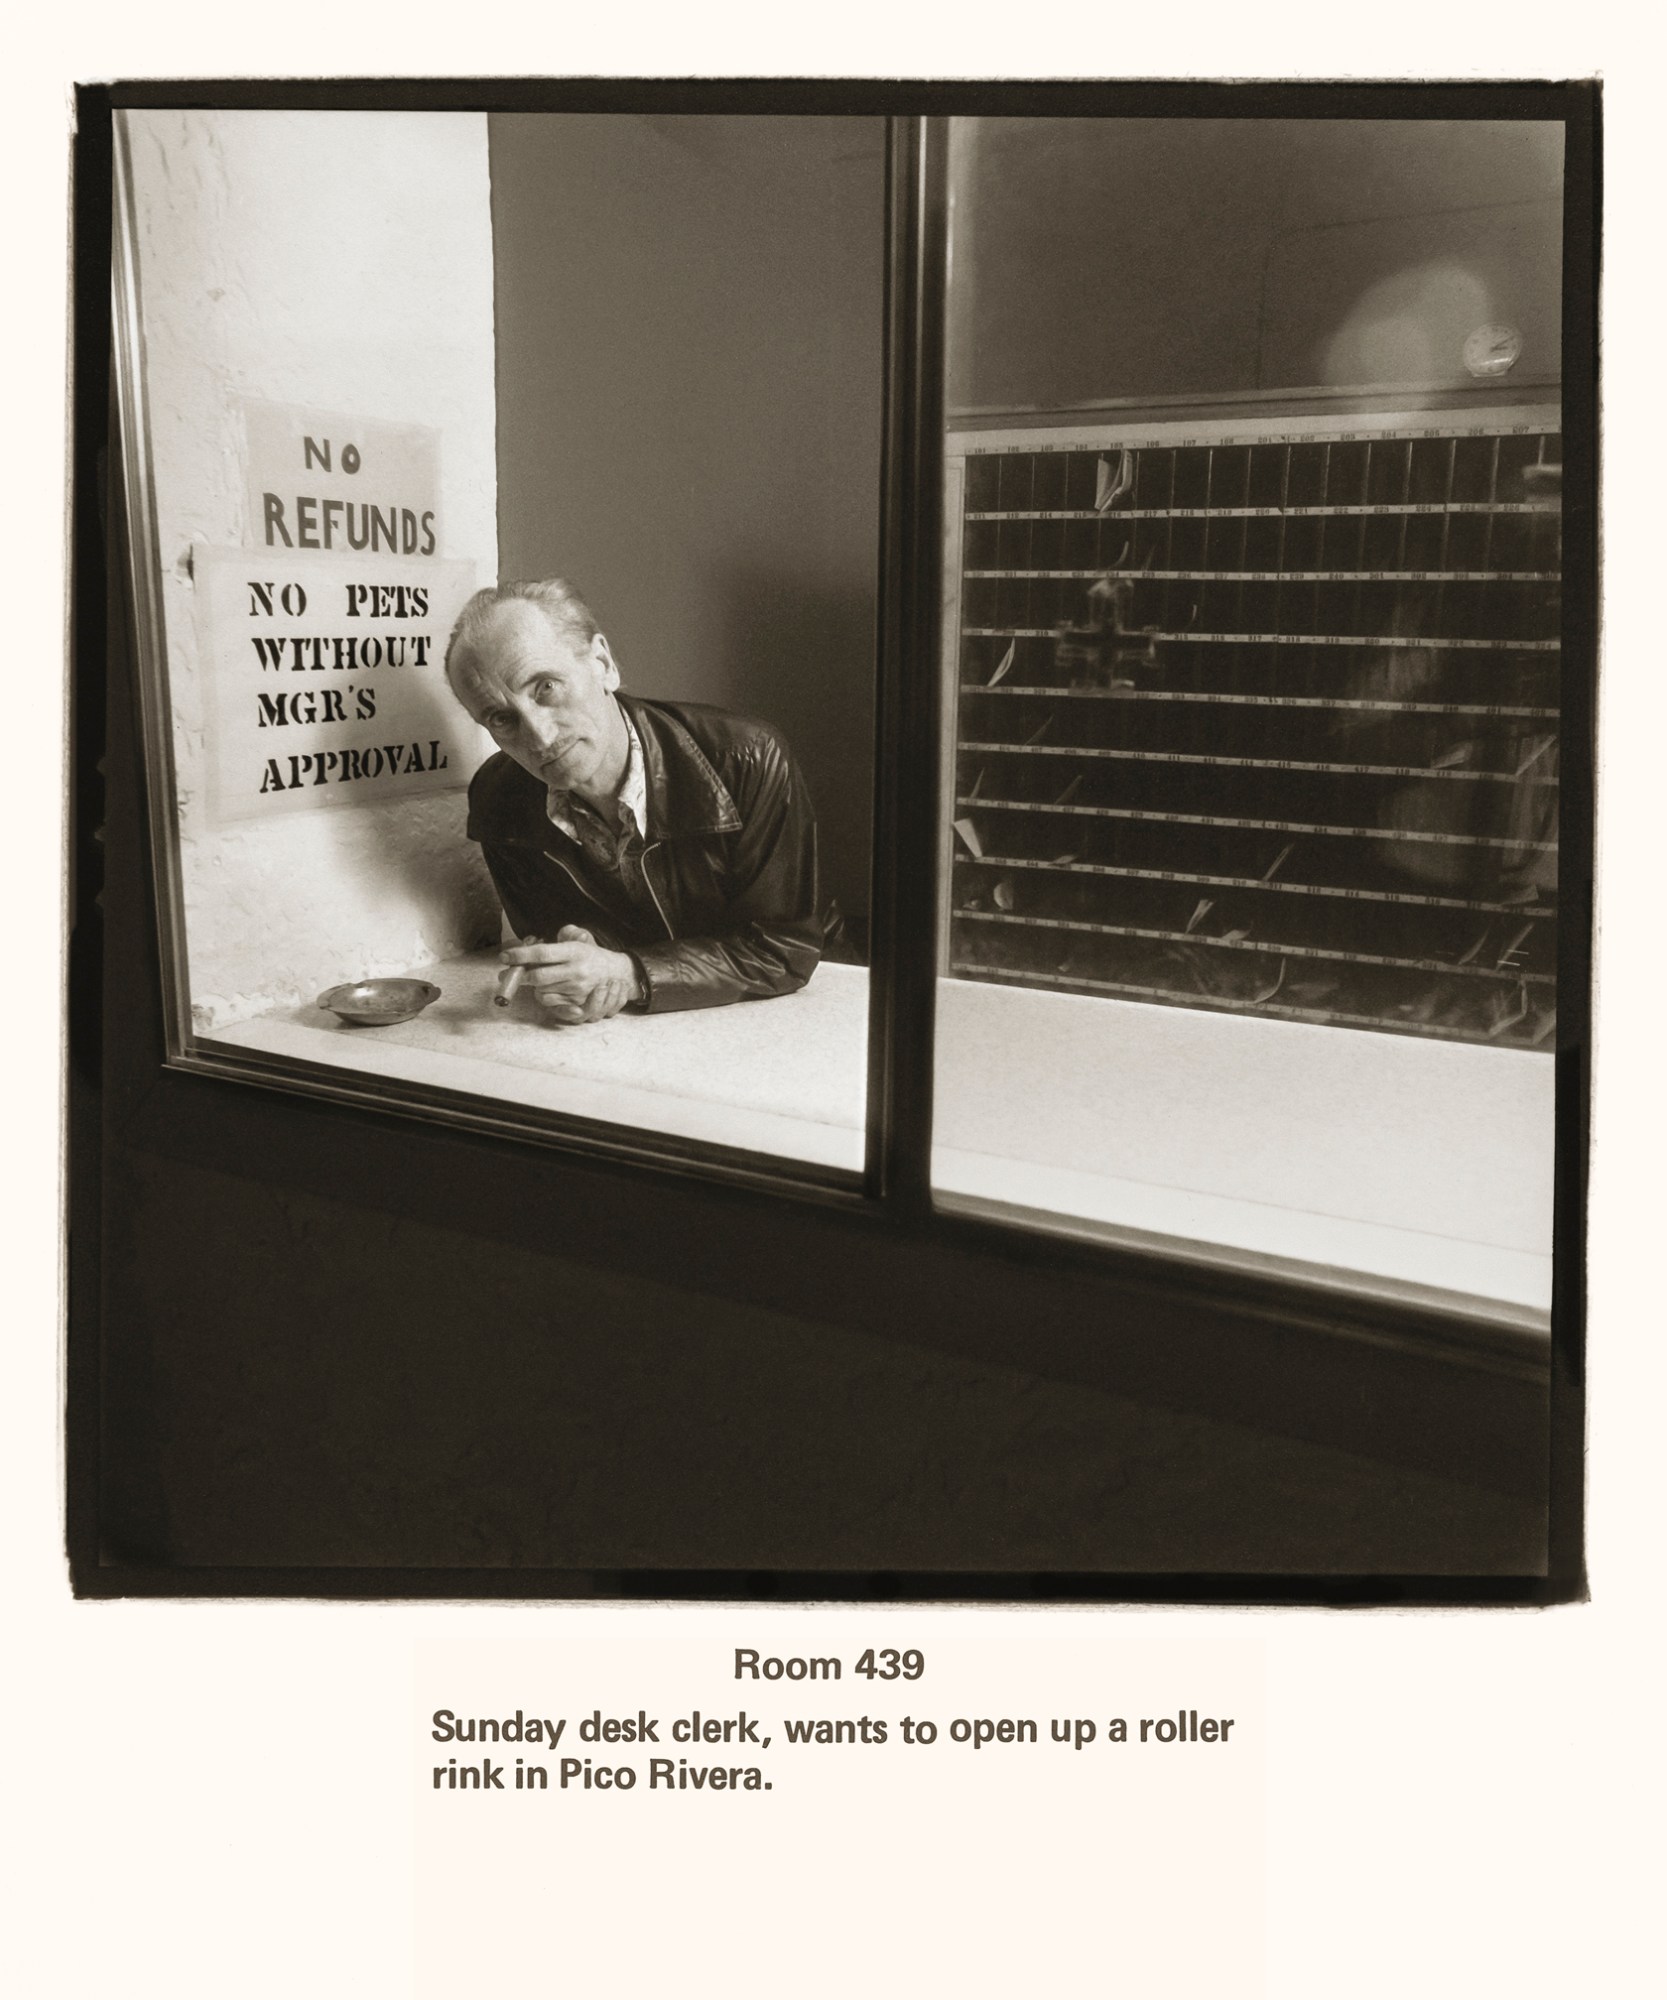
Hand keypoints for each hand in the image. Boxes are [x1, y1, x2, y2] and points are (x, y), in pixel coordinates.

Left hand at [501, 926, 640, 1024]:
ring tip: (533, 978)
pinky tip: (546, 987)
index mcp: (574, 951)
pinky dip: (543, 994)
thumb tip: (536, 939)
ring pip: (541, 991)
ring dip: (532, 985)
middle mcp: (576, 970)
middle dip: (518, 976)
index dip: (520, 955)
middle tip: (506, 973)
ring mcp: (576, 988)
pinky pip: (550, 1001)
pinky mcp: (576, 1002)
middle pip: (538, 976)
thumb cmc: (589, 954)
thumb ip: (562, 933)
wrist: (615, 973)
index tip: (504, 956)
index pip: (542, 953)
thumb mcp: (578, 938)